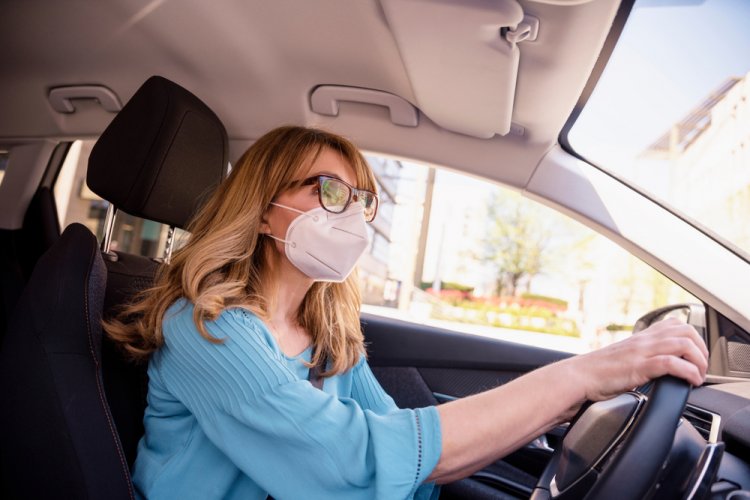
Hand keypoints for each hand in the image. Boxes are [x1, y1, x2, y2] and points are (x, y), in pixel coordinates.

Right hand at [571, 317, 707, 401]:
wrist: (580, 376)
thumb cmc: (599, 372)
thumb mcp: (625, 358)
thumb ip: (642, 356)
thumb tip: (659, 367)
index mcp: (641, 337)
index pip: (676, 324)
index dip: (694, 338)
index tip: (695, 356)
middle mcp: (644, 340)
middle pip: (687, 331)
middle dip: (702, 350)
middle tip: (701, 368)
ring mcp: (642, 352)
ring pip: (684, 344)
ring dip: (699, 361)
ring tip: (698, 376)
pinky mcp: (639, 367)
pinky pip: (671, 363)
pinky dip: (688, 372)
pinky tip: (690, 382)